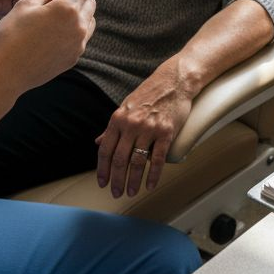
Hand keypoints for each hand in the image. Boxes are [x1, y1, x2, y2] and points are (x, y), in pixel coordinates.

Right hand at [0, 0, 94, 96]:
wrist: (5, 72)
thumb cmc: (10, 35)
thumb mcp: (25, 5)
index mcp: (67, 9)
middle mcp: (79, 27)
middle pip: (89, 2)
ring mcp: (78, 45)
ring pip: (88, 20)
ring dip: (79, 11)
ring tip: (57, 11)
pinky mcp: (74, 58)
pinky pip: (81, 37)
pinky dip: (74, 28)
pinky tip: (55, 29)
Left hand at [94, 63, 192, 197]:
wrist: (174, 81)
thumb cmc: (149, 94)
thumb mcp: (125, 108)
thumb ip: (113, 127)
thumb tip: (99, 142)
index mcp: (118, 119)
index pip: (106, 150)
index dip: (103, 169)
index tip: (102, 182)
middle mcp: (131, 124)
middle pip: (120, 159)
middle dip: (116, 179)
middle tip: (116, 193)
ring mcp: (149, 128)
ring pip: (137, 161)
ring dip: (133, 180)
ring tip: (131, 192)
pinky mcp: (166, 132)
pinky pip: (158, 158)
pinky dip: (153, 175)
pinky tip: (150, 185)